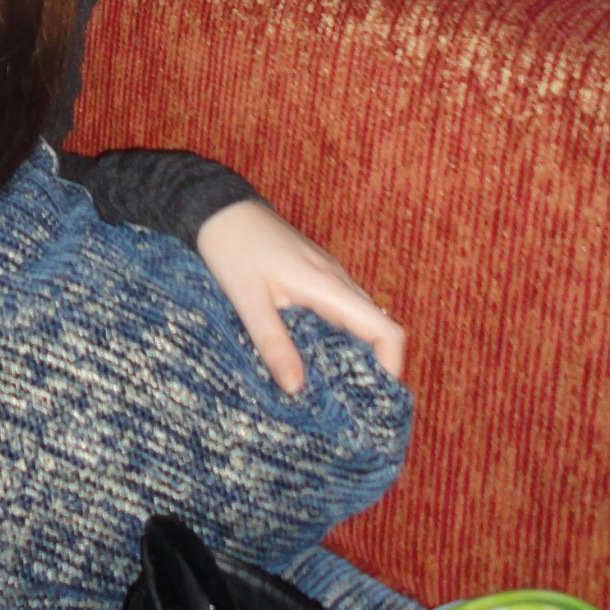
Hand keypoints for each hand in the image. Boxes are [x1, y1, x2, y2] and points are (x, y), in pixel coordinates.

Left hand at [195, 200, 405, 396]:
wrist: (217, 205)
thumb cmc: (231, 247)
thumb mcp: (247, 299)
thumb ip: (273, 343)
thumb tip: (296, 389)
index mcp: (327, 285)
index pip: (385, 329)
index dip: (391, 365)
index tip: (375, 397)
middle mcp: (336, 279)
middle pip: (377, 328)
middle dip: (374, 367)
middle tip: (352, 404)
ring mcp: (327, 275)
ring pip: (358, 319)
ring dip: (354, 352)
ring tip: (332, 388)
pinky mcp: (313, 274)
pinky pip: (339, 309)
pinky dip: (337, 336)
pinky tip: (313, 356)